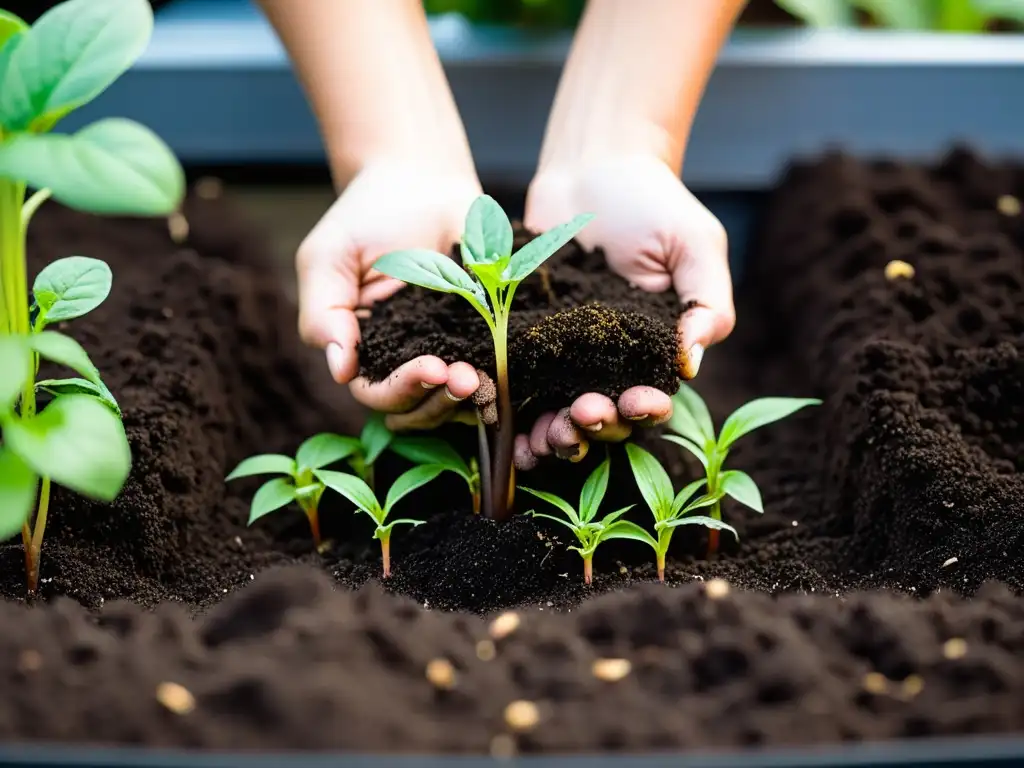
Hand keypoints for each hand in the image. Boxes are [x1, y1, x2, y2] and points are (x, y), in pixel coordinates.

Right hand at [295, 161, 484, 427]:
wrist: (419, 176)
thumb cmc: (365, 216)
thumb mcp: (328, 258)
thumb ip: (324, 313)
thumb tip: (338, 370)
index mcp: (366, 349)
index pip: (378, 393)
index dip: (403, 391)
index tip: (431, 368)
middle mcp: (406, 358)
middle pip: (419, 409)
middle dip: (441, 401)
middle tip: (467, 379)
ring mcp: (449, 348)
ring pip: (456, 401)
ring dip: (471, 397)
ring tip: (485, 376)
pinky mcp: (486, 332)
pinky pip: (494, 368)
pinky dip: (500, 375)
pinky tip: (506, 362)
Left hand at [514, 154, 734, 469]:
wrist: (591, 165)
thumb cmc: (654, 202)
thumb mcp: (695, 245)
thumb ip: (705, 302)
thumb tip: (690, 362)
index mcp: (651, 353)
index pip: (651, 399)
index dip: (645, 411)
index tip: (637, 402)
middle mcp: (606, 364)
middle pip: (600, 416)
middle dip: (592, 427)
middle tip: (580, 416)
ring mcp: (560, 355)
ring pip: (552, 410)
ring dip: (547, 432)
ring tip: (537, 439)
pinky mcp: (519, 338)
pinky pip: (511, 379)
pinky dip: (503, 402)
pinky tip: (494, 413)